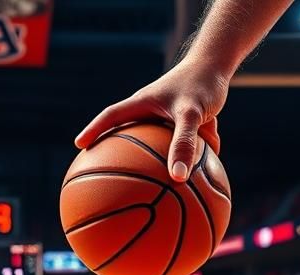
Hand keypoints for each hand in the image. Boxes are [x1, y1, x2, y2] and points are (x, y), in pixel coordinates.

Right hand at [75, 56, 227, 181]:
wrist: (220, 65)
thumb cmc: (202, 83)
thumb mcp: (192, 113)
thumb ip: (184, 144)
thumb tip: (177, 178)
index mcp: (142, 104)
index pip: (111, 117)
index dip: (93, 130)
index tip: (79, 145)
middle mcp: (151, 111)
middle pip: (125, 131)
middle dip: (113, 148)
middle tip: (97, 166)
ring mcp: (165, 118)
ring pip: (153, 142)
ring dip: (149, 159)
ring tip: (142, 182)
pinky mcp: (182, 124)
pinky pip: (178, 147)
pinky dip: (182, 162)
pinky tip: (191, 183)